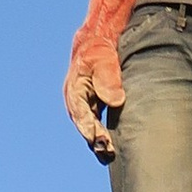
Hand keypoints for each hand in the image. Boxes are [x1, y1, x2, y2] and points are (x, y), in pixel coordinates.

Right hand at [65, 0, 136, 160]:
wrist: (100, 36)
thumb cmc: (101, 47)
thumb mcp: (105, 60)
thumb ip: (109, 79)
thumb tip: (116, 101)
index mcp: (75, 88)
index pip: (81, 113)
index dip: (90, 129)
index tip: (100, 141)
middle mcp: (76, 98)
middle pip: (84, 124)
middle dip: (95, 140)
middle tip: (108, 153)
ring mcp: (83, 101)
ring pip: (89, 125)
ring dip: (98, 140)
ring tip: (110, 155)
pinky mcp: (93, 102)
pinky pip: (94, 121)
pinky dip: (101, 133)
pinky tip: (111, 145)